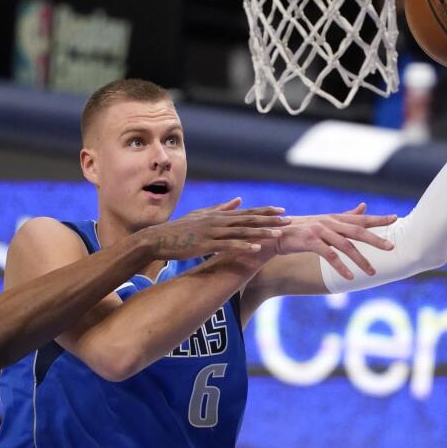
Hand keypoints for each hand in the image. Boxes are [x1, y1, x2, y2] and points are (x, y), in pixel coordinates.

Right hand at [139, 197, 289, 259]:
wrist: (157, 239)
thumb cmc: (179, 230)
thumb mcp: (201, 215)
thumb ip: (221, 208)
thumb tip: (239, 200)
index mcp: (218, 215)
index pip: (247, 212)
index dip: (265, 211)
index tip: (282, 211)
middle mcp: (218, 221)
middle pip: (248, 220)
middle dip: (270, 220)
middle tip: (289, 220)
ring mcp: (211, 232)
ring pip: (241, 232)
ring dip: (261, 232)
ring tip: (278, 234)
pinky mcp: (204, 244)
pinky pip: (227, 245)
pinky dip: (242, 246)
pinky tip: (255, 248)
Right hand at [273, 203, 396, 279]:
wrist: (276, 233)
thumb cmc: (302, 229)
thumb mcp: (325, 221)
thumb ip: (346, 216)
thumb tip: (364, 206)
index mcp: (335, 218)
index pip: (360, 218)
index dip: (377, 218)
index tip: (396, 217)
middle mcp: (329, 222)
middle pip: (357, 231)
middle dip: (375, 239)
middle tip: (391, 247)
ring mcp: (320, 230)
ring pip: (345, 246)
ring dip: (360, 260)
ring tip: (372, 272)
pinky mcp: (310, 241)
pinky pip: (329, 256)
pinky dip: (340, 266)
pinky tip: (349, 277)